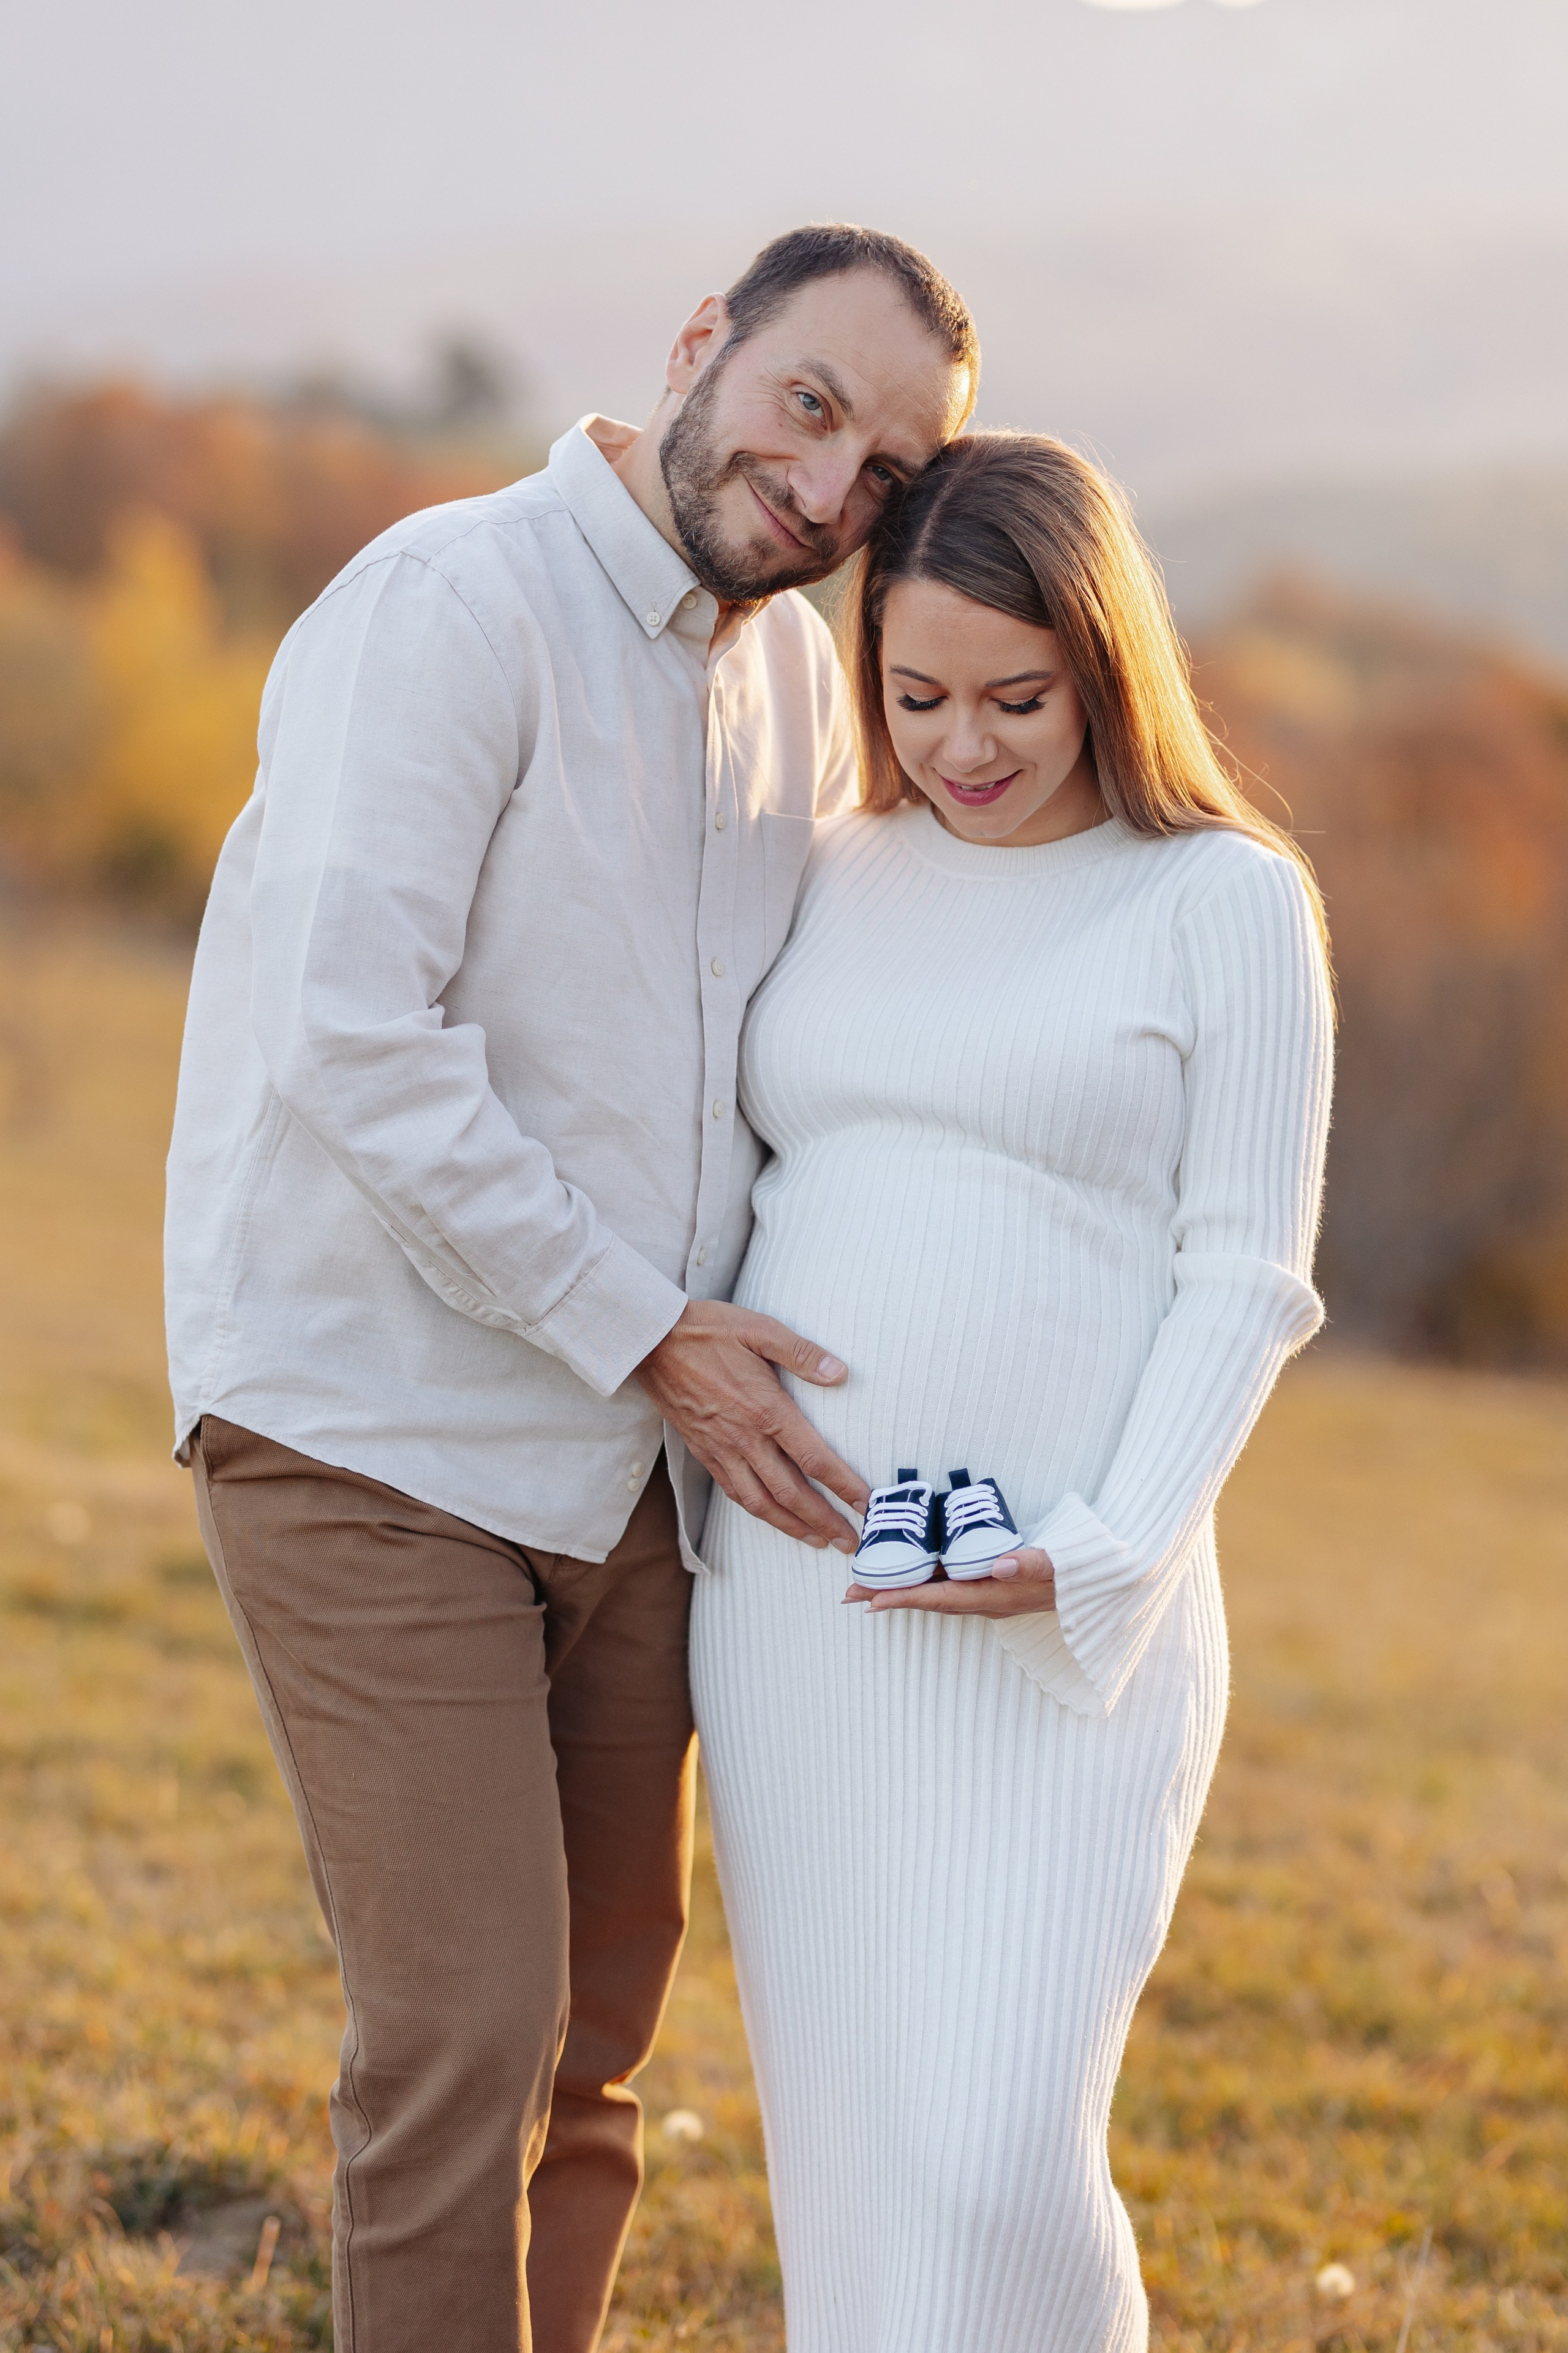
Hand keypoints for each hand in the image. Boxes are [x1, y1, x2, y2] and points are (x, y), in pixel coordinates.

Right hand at [634, 1300, 870, 1551]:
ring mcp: (721, 1449)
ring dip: (792, 1526)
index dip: (844, 1486)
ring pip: (761, 1502)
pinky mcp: (703, 1451)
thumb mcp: (759, 1329)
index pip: (814, 1459)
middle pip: (791, 1492)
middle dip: (824, 1521)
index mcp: (766, 1409)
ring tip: (817, 1540)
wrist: (650, 1341)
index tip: (866, 1504)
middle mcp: (745, 1438)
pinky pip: (733, 1491)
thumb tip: (840, 1373)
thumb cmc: (707, 1330)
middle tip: (850, 1542)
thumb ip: (801, 1353)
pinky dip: (757, 1511)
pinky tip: (771, 1516)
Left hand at [845, 1548, 1056, 1616]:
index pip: (940, 1598)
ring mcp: (988, 1596)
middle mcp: (986, 1601)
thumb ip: (1029, 1564)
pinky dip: (925, 1582)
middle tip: (849, 1593)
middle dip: (889, 1596)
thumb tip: (997, 1565)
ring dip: (902, 1590)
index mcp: (995, 1597)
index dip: (904, 1598)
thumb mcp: (1057, 1565)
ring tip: (867, 1585)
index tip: (869, 1599)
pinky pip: (950, 1587)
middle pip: (928, 1600)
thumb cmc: (1076, 1572)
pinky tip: (912, 1572)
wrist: (1100, 1585)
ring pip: (936, 1595)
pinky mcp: (992, 1586)